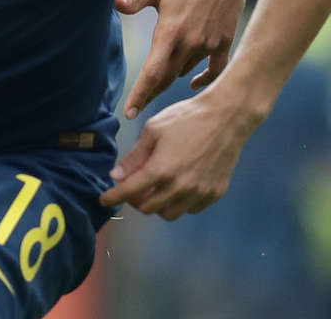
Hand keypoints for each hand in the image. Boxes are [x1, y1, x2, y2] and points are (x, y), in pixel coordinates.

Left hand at [100, 89, 256, 218]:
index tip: (104, 200)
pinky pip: (191, 209)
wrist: (227, 117)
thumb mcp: (152, 130)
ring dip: (157, 205)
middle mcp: (180, 187)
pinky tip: (177, 186)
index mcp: (161, 170)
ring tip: (155, 188)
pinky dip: (179, 203)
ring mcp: (200, 193)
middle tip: (132, 186)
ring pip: (169, 214)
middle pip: (147, 209)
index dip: (112, 197)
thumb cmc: (186, 118)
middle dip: (134, 200)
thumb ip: (133, 157)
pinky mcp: (215, 193)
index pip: (129, 192)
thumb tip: (115, 177)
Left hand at [114, 0, 252, 118]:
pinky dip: (204, 77)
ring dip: (171, 76)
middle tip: (138, 106)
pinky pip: (214, 69)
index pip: (152, 73)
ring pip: (185, 71)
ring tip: (157, 81)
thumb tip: (113, 2)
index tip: (130, 113)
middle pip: (167, 78)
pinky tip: (193, 82)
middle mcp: (190, 43)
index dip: (140, 95)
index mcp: (170, 32)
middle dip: (151, 93)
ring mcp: (209, 44)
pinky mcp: (225, 42)